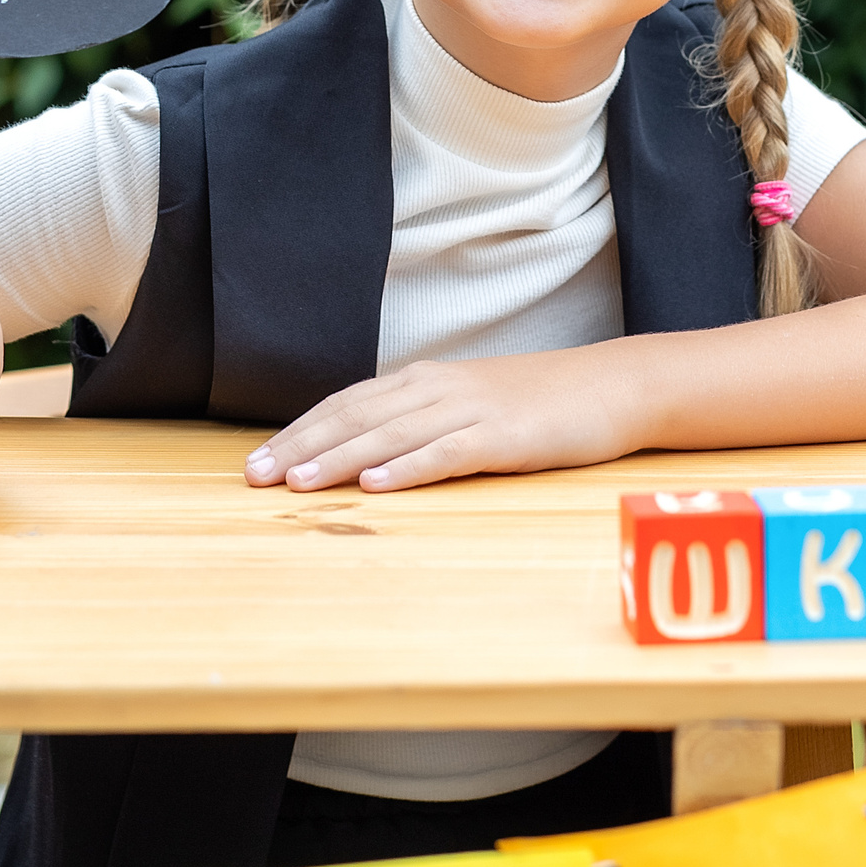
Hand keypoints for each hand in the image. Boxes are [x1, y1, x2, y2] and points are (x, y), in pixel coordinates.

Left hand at [242, 348, 649, 492]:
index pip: (346, 405)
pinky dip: (408, 468)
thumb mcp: (467, 403)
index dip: (299, 431)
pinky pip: (447, 452)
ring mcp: (470, 410)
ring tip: (298, 483)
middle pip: (355, 418)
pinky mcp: (503, 436)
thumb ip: (419, 421)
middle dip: (301, 447)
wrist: (610, 387)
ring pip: (390, 435)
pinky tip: (377, 486)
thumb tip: (366, 451)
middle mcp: (437, 389)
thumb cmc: (537, 401)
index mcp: (422, 381)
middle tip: (255, 477)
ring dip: (340, 459)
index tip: (257, 460)